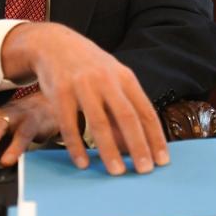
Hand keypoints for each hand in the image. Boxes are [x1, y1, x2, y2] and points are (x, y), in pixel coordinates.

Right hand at [1, 22, 168, 175]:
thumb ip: (123, 108)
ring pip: (99, 122)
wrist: (53, 43)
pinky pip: (69, 125)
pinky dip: (77, 146)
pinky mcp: (60, 92)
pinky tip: (83, 162)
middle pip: (126, 117)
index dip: (155, 137)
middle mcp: (105, 80)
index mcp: (124, 77)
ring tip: (116, 172)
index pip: (145, 111)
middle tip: (144, 170)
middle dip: (138, 145)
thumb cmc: (88, 67)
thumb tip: (134, 146)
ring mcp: (82, 85)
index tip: (162, 161)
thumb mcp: (111, 79)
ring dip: (109, 150)